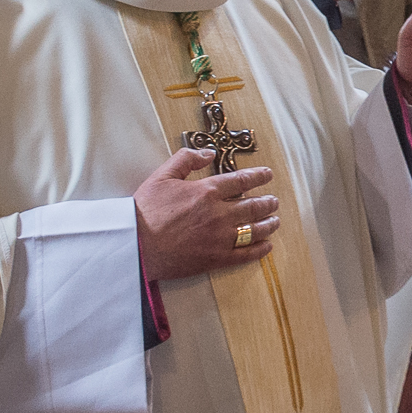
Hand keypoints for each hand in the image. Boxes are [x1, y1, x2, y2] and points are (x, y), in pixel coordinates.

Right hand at [134, 149, 279, 281]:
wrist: (136, 245)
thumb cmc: (145, 210)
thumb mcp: (162, 175)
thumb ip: (186, 159)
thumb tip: (207, 153)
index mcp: (207, 191)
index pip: (241, 181)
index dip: (258, 177)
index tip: (268, 175)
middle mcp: (219, 214)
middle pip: (253, 206)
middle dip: (267, 203)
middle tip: (274, 201)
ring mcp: (220, 238)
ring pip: (254, 230)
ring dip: (268, 224)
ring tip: (275, 221)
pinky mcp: (216, 259)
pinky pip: (245, 255)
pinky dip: (260, 250)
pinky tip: (267, 247)